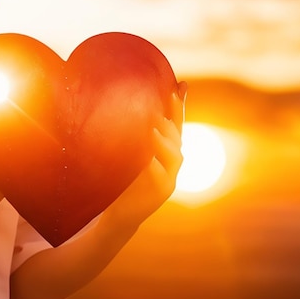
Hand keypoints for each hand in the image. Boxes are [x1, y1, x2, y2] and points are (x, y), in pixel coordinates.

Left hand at [98, 81, 186, 236]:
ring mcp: (170, 176)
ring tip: (152, 130)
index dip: (179, 105)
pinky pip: (161, 175)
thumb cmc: (120, 178)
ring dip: (164, 141)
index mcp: (164, 149)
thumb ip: (130, 132)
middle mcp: (171, 161)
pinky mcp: (163, 192)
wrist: (118, 213)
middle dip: (169, 120)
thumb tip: (119, 105)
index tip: (181, 85)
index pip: (175, 122)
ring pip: (175, 154)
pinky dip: (154, 165)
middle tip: (157, 107)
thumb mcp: (126, 152)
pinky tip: (147, 158)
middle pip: (177, 135)